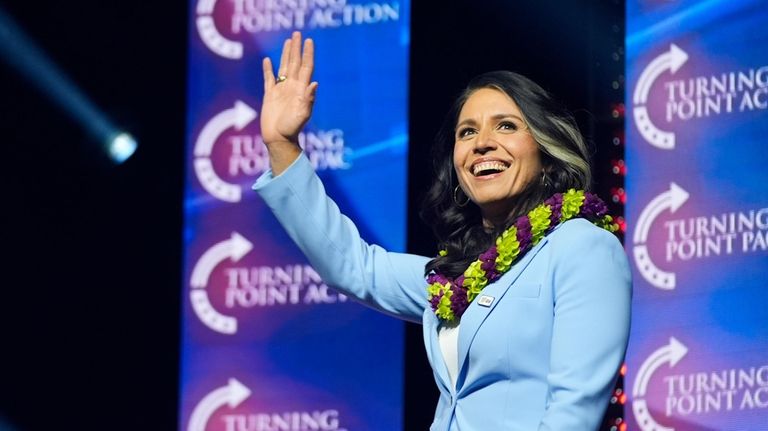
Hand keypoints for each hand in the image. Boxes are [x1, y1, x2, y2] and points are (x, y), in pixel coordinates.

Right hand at [261, 32, 317, 147]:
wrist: (279, 139)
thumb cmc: (291, 129)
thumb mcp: (302, 114)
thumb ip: (308, 99)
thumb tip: (315, 83)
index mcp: (301, 90)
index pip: (306, 67)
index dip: (308, 54)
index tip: (309, 41)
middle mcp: (292, 87)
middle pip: (295, 63)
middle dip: (297, 48)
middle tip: (298, 34)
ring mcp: (281, 90)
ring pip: (284, 67)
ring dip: (286, 54)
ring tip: (288, 41)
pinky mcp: (270, 95)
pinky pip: (269, 79)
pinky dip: (268, 69)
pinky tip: (267, 60)